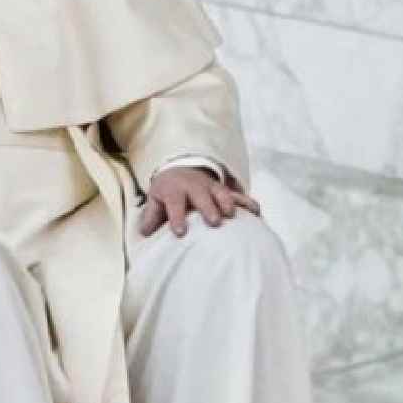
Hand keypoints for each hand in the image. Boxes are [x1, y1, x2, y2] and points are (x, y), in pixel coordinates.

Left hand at [138, 166, 260, 237]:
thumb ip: (152, 216)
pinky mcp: (225, 189)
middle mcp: (195, 186)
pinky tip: (257, 213)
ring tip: (233, 216)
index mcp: (175, 189)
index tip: (180, 232)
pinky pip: (239, 195)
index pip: (175, 203)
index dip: (177, 217)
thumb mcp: (155, 199)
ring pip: (222, 192)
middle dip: (208, 208)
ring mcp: (212, 187)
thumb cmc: (167, 191)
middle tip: (214, 222)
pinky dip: (248, 202)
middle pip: (202, 196)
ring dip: (228, 202)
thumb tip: (145, 233)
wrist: (180, 169)